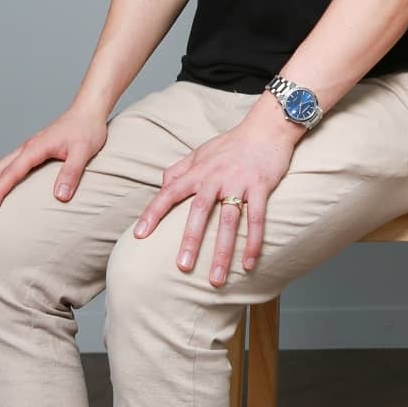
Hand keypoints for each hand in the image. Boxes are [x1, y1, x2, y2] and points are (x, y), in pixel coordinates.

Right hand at [0, 103, 108, 219]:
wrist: (88, 112)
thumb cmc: (87, 130)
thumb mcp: (83, 152)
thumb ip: (71, 173)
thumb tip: (60, 197)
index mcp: (34, 149)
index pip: (10, 174)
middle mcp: (25, 149)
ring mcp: (26, 150)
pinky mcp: (31, 153)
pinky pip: (6, 168)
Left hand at [133, 98, 301, 285]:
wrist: (267, 127)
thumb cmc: (233, 142)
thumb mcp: (201, 151)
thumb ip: (180, 169)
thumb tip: (162, 185)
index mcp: (198, 171)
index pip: (169, 193)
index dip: (153, 213)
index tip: (139, 236)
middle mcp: (215, 177)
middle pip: (199, 212)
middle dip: (190, 241)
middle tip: (182, 267)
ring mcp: (239, 182)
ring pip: (229, 221)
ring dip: (223, 252)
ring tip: (216, 279)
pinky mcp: (261, 187)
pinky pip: (256, 219)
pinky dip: (253, 242)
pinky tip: (248, 264)